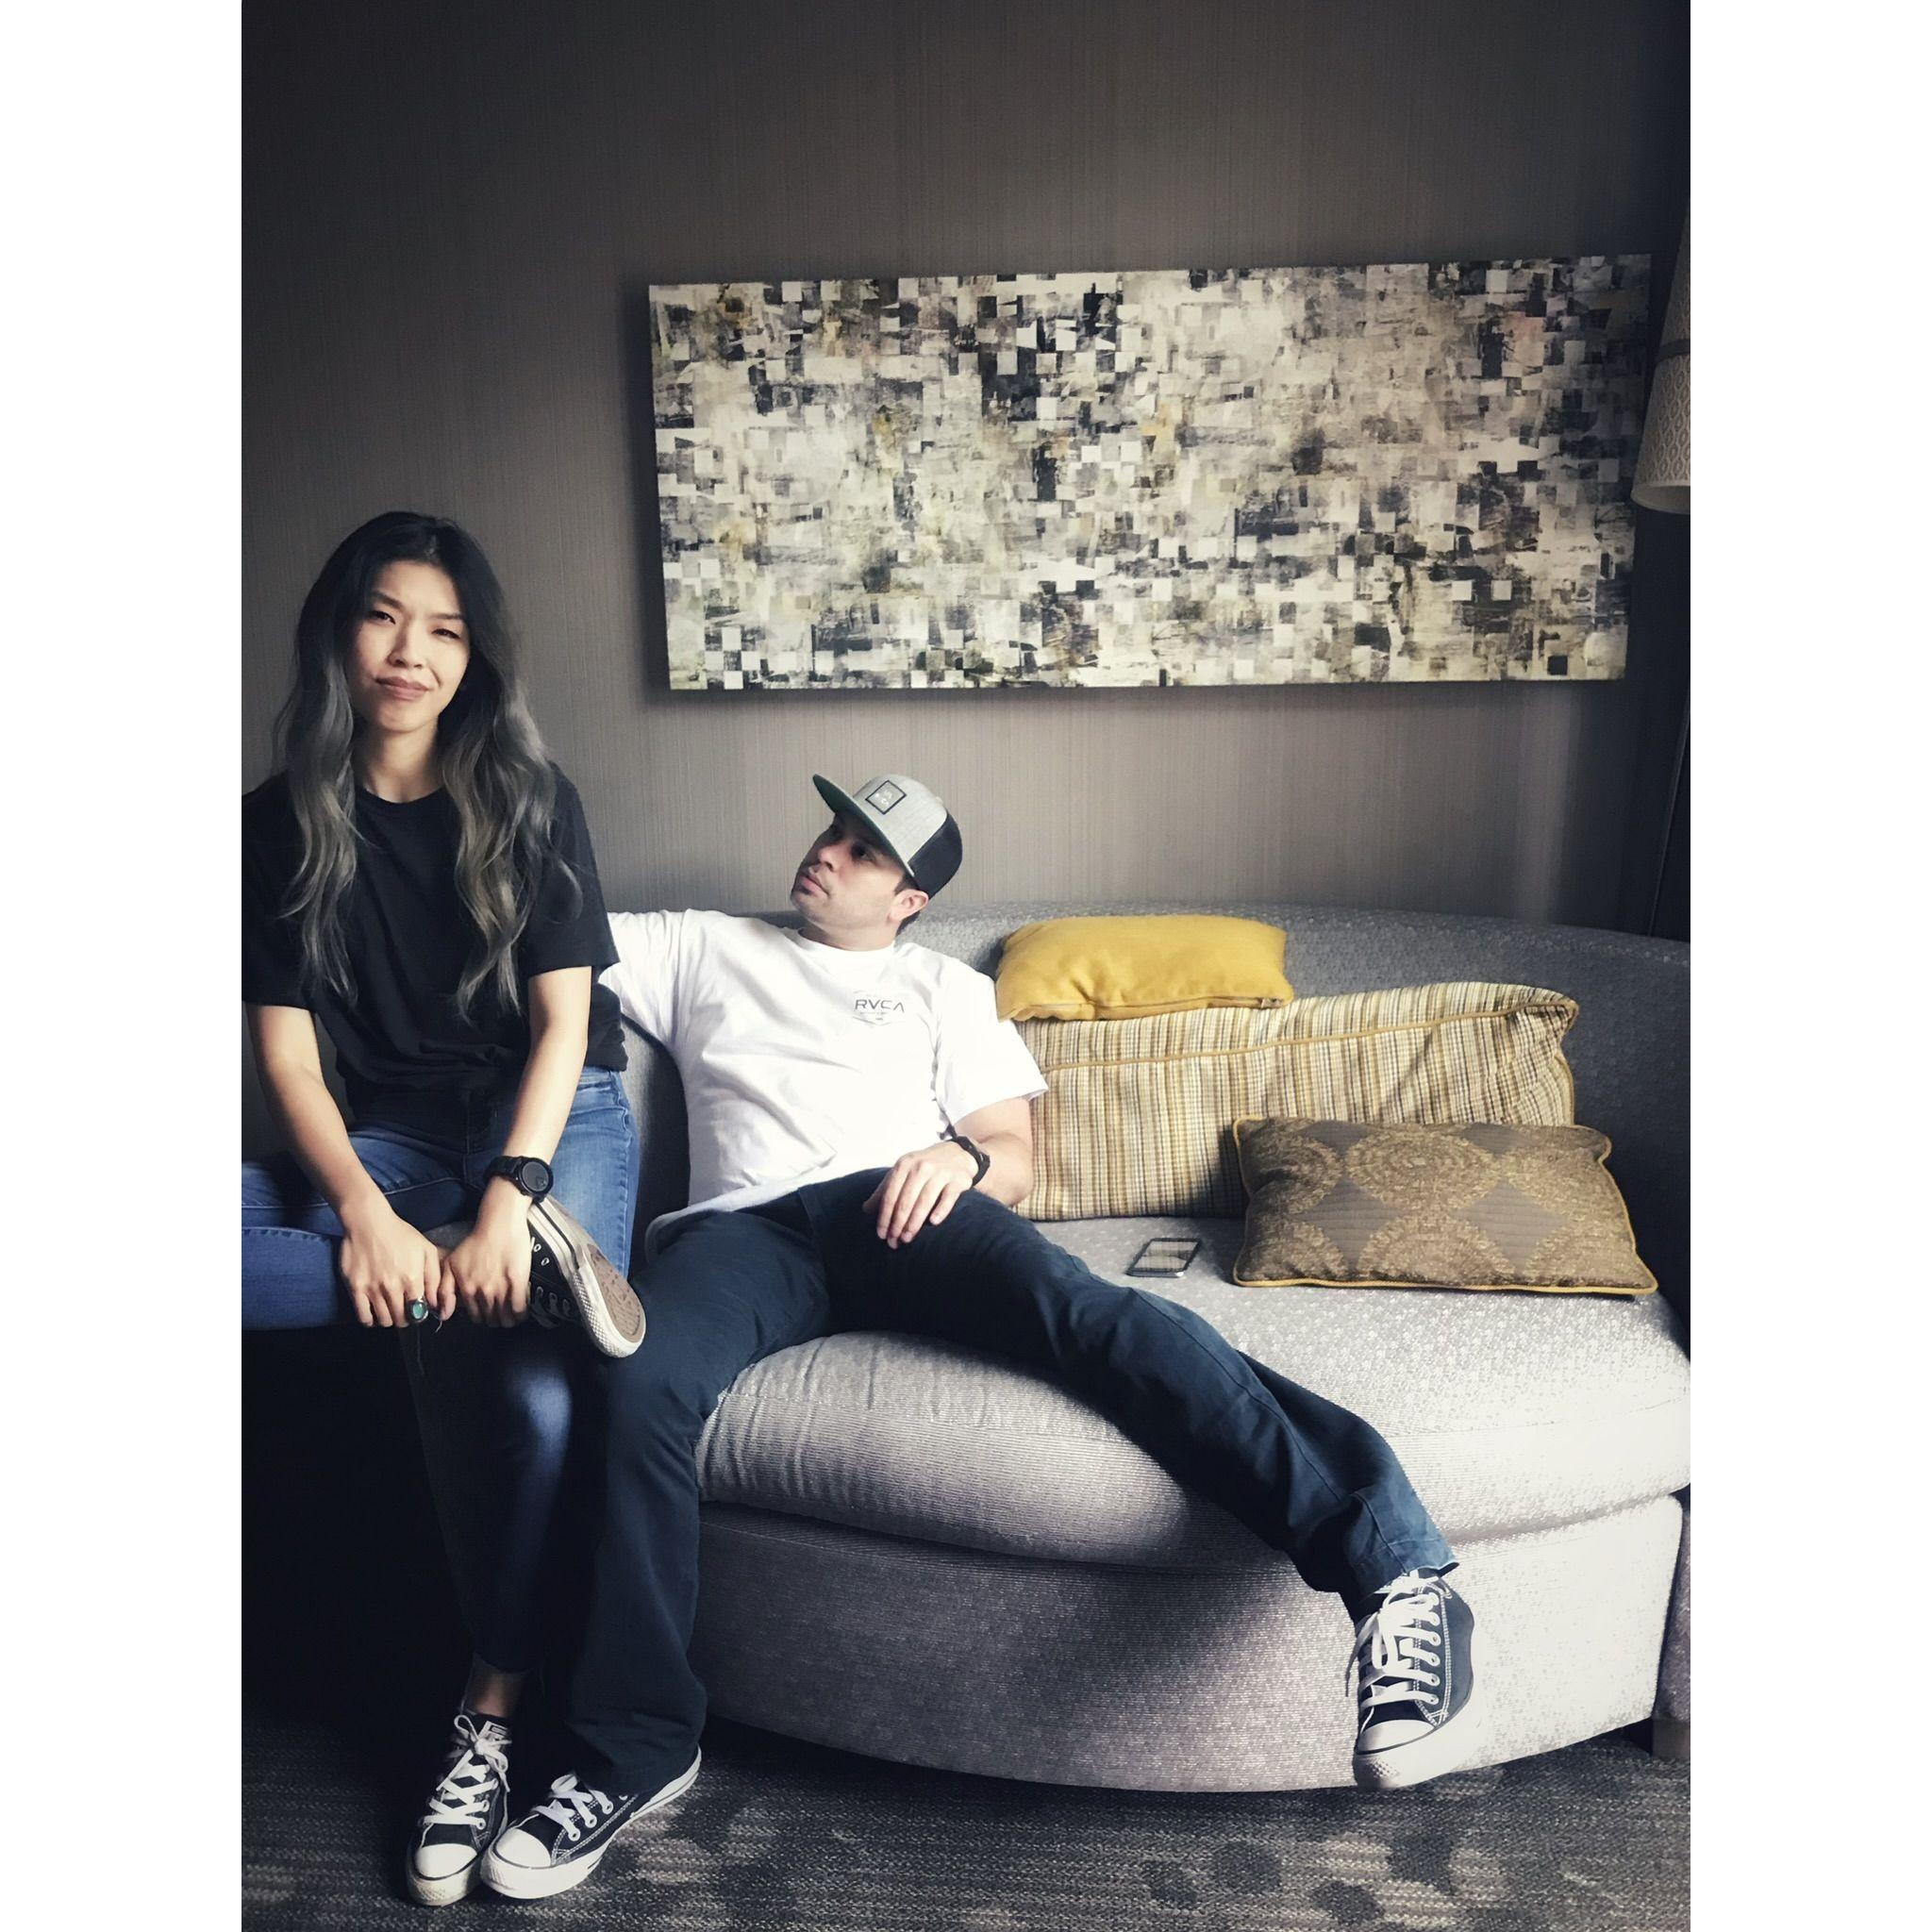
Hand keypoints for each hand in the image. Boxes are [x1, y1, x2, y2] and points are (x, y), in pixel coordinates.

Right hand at [337, 1198, 448, 1328]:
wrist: (369, 1223)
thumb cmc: (400, 1235)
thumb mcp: (426, 1250)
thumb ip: (434, 1277)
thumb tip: (435, 1304)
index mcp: (413, 1279)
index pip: (419, 1312)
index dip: (419, 1314)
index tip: (416, 1310)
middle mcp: (393, 1287)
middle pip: (401, 1320)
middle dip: (404, 1319)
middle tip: (402, 1311)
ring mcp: (373, 1289)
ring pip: (384, 1321)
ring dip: (388, 1320)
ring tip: (388, 1310)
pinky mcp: (355, 1288)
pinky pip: (363, 1317)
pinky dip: (369, 1320)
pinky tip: (373, 1314)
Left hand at [442, 1192, 534, 1326]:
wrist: (498, 1226)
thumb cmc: (475, 1243)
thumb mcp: (451, 1264)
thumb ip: (444, 1290)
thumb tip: (444, 1316)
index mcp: (467, 1291)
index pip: (477, 1317)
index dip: (484, 1317)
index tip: (489, 1312)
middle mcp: (482, 1294)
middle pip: (492, 1320)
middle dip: (496, 1319)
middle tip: (501, 1311)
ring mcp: (501, 1289)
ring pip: (506, 1318)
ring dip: (509, 1319)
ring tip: (512, 1313)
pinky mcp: (517, 1283)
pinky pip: (519, 1309)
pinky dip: (520, 1314)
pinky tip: (521, 1310)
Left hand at [862, 1141, 979, 1248]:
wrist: (958, 1153)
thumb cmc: (924, 1167)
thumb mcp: (903, 1172)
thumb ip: (885, 1190)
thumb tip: (865, 1209)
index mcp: (904, 1165)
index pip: (890, 1195)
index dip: (884, 1217)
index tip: (881, 1235)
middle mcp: (921, 1167)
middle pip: (906, 1201)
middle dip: (898, 1224)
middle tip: (894, 1242)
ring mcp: (940, 1173)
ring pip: (924, 1202)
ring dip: (914, 1223)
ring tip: (907, 1239)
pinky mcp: (957, 1180)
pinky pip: (948, 1198)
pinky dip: (940, 1210)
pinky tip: (933, 1223)